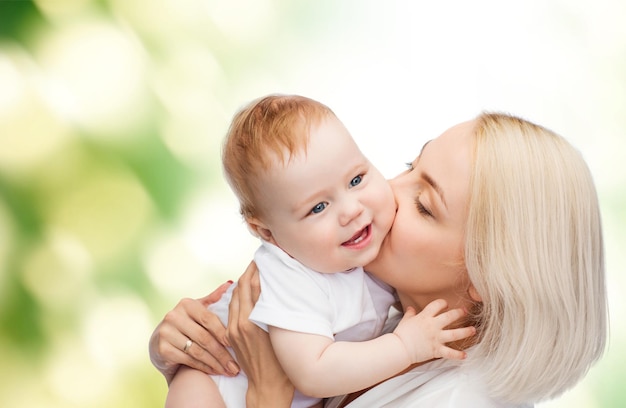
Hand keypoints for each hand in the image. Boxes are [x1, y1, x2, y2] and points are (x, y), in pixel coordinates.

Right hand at [149, 281, 240, 383]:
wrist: (160, 343)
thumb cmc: (186, 325)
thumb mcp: (198, 310)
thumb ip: (213, 299)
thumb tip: (231, 283)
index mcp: (186, 304)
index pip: (209, 319)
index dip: (223, 333)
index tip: (236, 344)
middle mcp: (174, 316)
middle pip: (204, 337)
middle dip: (222, 353)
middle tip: (236, 365)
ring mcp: (166, 332)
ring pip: (197, 351)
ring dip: (215, 363)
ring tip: (229, 370)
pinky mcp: (162, 349)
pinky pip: (188, 360)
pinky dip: (204, 367)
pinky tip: (215, 372)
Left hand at [227, 261, 294, 407]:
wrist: (267, 388)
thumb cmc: (282, 363)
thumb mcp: (281, 332)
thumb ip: (274, 309)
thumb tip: (273, 287)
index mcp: (253, 320)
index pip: (252, 285)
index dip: (256, 269)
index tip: (263, 257)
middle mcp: (240, 322)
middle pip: (241, 287)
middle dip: (248, 272)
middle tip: (258, 260)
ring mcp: (234, 329)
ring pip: (235, 296)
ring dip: (242, 282)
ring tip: (253, 271)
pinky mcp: (231, 335)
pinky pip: (232, 308)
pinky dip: (239, 295)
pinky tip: (246, 290)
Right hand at [393, 299, 475, 362]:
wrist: (400, 348)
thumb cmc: (401, 334)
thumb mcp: (405, 320)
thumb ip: (410, 313)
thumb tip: (410, 308)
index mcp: (425, 317)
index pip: (437, 305)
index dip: (443, 303)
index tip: (446, 304)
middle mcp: (433, 326)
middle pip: (450, 317)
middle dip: (459, 313)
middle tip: (465, 311)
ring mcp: (436, 338)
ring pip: (455, 334)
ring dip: (465, 332)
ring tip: (473, 330)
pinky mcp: (436, 350)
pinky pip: (450, 353)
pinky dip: (458, 355)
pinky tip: (465, 355)